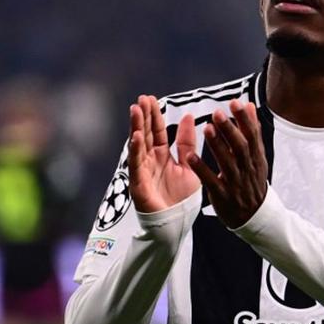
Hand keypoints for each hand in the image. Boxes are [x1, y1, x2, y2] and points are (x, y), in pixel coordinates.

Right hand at [128, 95, 200, 212]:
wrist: (177, 224)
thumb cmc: (182, 198)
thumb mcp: (189, 165)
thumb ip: (186, 143)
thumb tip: (188, 116)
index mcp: (162, 156)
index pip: (156, 131)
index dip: (153, 116)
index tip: (150, 98)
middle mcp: (150, 161)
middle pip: (145, 134)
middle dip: (143, 117)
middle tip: (141, 99)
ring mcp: (143, 172)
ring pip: (138, 146)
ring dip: (136, 128)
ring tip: (135, 110)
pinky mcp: (139, 184)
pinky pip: (136, 165)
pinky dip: (136, 151)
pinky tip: (136, 137)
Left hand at [187, 100, 267, 228]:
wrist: (254, 216)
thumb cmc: (252, 181)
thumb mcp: (257, 156)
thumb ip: (251, 131)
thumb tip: (249, 105)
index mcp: (256, 157)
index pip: (252, 135)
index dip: (245, 119)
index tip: (235, 102)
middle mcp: (247, 168)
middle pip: (240, 146)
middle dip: (229, 129)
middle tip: (218, 113)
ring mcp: (235, 182)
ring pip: (227, 162)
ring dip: (217, 145)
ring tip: (206, 128)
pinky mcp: (222, 195)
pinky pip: (211, 180)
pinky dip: (201, 169)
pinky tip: (190, 157)